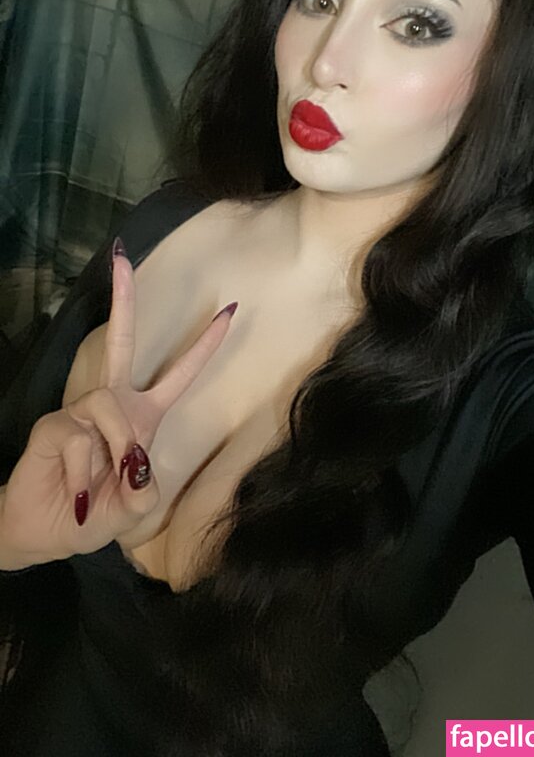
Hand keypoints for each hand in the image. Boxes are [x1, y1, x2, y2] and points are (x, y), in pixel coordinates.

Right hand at [0, 240, 236, 565]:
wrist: (47, 533)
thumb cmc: (95, 516)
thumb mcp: (133, 510)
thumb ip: (145, 490)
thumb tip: (135, 459)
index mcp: (143, 416)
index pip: (179, 375)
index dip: (205, 345)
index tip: (229, 310)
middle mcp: (113, 404)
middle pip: (121, 342)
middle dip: (124, 300)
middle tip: (121, 257)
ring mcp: (81, 410)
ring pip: (108, 406)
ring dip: (116, 447)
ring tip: (102, 483)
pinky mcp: (54, 425)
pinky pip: (80, 438)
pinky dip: (83, 472)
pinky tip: (77, 491)